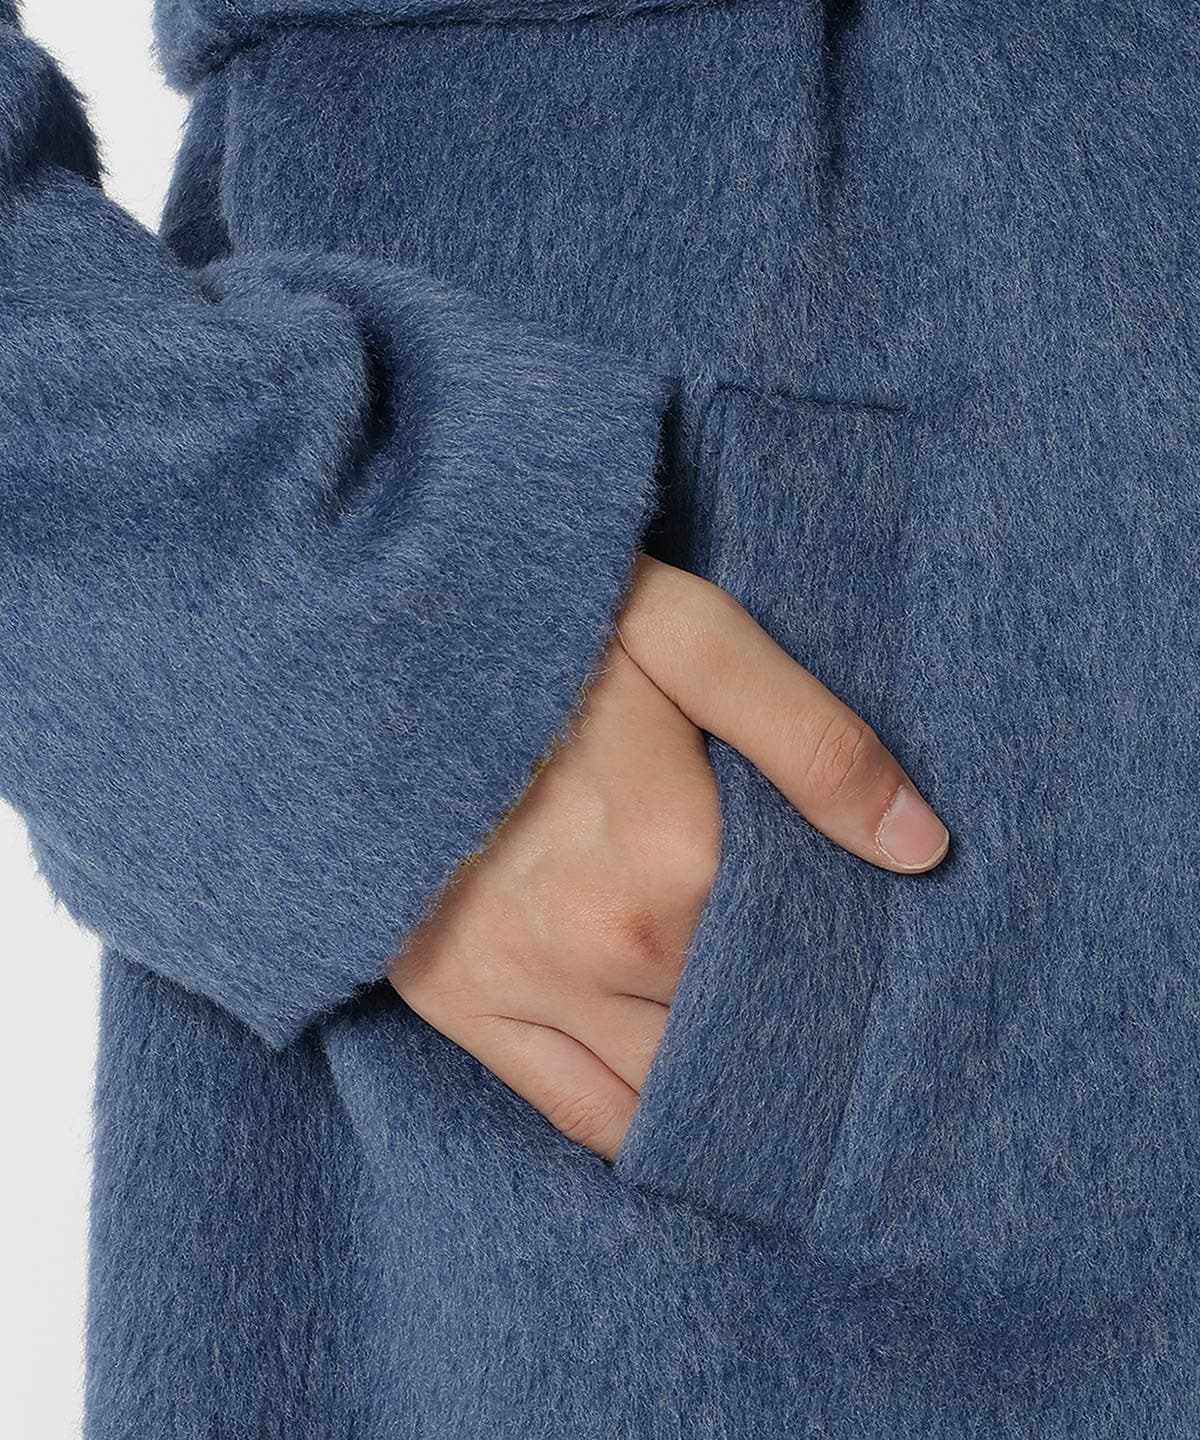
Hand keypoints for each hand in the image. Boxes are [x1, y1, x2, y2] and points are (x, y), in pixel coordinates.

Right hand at [389, 556, 947, 1159]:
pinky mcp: (455, 997)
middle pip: (740, 1031)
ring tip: (761, 1065)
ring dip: (721, 1085)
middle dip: (788, 1025)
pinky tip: (676, 1107)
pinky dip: (635, 1126)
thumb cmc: (542, 626)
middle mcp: (608, 947)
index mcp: (680, 861)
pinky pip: (570, 1109)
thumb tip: (922, 848)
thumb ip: (812, 740)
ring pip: (666, 1091)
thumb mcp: (691, 636)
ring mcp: (523, 982)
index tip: (863, 954)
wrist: (373, 638)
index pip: (804, 964)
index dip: (843, 964)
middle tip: (817, 1005)